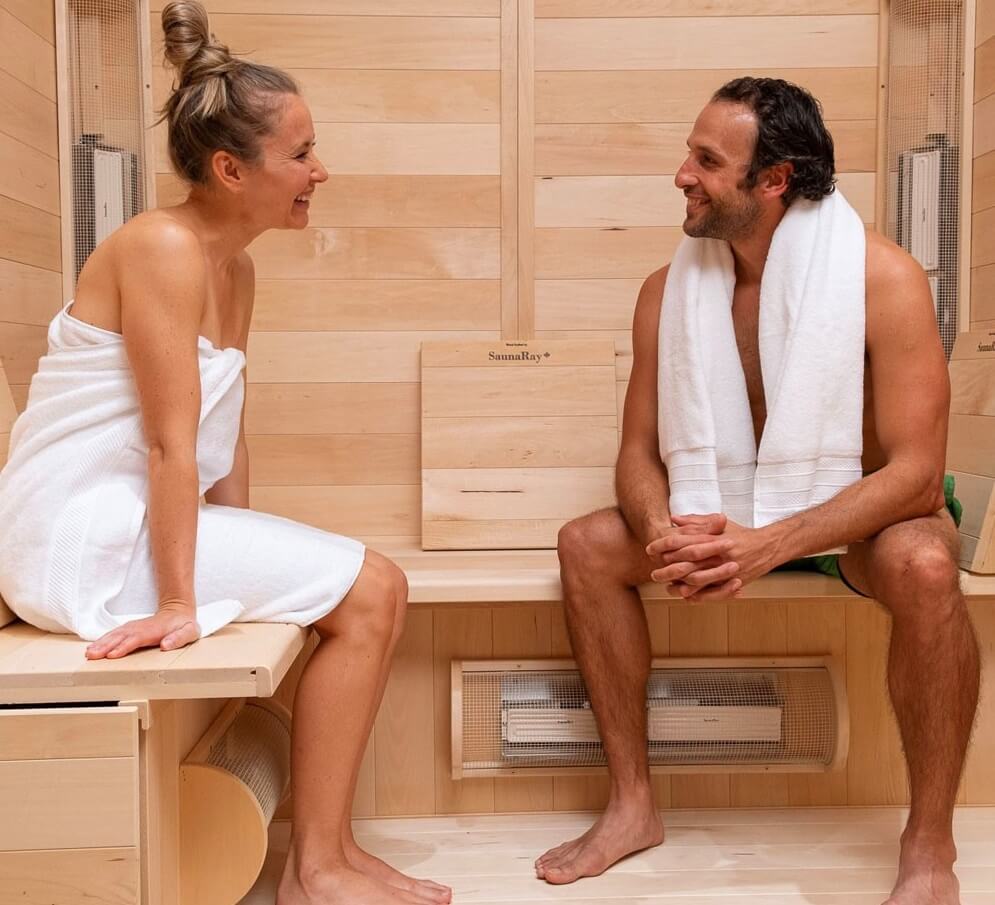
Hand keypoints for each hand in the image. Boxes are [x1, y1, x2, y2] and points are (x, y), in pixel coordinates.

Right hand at [85, 601, 199, 659]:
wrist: (178, 610)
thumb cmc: (184, 625)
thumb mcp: (189, 631)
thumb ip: (179, 638)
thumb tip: (165, 645)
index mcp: (154, 630)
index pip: (136, 639)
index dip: (124, 646)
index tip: (112, 655)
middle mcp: (140, 628)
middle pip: (121, 637)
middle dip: (106, 646)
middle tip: (92, 656)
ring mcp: (134, 627)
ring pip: (115, 635)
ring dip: (101, 644)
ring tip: (89, 653)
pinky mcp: (130, 629)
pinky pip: (114, 634)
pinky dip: (103, 640)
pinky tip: (94, 647)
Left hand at [650, 514, 778, 600]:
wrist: (769, 546)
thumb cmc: (741, 534)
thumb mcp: (719, 523)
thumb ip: (695, 521)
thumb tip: (673, 519)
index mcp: (713, 537)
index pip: (683, 540)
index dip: (664, 545)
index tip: (650, 548)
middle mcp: (719, 553)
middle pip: (687, 561)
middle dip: (667, 568)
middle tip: (653, 572)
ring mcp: (727, 569)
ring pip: (698, 579)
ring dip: (679, 584)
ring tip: (666, 586)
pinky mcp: (734, 581)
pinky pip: (713, 592)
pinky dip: (698, 596)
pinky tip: (685, 596)